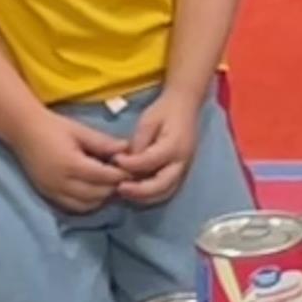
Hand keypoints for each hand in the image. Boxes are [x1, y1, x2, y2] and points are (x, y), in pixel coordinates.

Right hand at [9, 109, 130, 212]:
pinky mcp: (47, 195)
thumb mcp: (80, 130)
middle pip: (97, 194)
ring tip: (112, 184)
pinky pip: (72, 207)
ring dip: (102, 197)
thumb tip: (127, 149)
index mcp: (71, 165)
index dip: (122, 175)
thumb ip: (103, 143)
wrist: (23, 131)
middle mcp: (61, 183)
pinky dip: (87, 202)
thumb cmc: (53, 127)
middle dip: (114, 187)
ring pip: (86, 205)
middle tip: (126, 177)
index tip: (134, 169)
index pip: (104, 177)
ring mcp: (53, 191)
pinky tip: (95, 191)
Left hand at [118, 91, 201, 207]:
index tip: (114, 160)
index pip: (149, 162)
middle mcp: (182, 162)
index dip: (129, 164)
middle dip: (138, 191)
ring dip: (144, 196)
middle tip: (119, 187)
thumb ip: (138, 143)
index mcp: (174, 146)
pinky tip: (136, 189)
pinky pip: (167, 190)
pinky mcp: (181, 172)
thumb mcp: (148, 121)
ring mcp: (184, 169)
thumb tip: (125, 163)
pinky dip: (151, 194)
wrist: (187, 105)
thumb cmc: (165, 110)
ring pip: (165, 193)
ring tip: (125, 190)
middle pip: (161, 186)